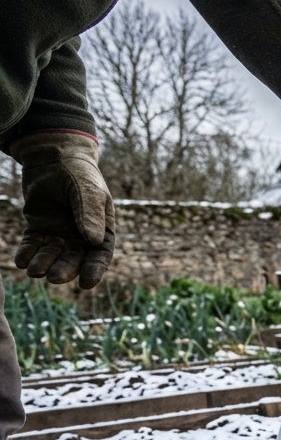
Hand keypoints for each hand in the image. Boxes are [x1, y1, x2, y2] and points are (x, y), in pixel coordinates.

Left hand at [9, 130, 115, 289]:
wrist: (52, 156)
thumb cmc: (78, 173)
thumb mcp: (87, 191)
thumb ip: (90, 214)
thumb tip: (94, 241)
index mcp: (101, 229)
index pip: (100, 255)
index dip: (94, 270)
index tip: (86, 283)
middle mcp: (81, 235)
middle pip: (74, 259)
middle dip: (64, 269)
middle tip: (53, 277)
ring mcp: (59, 231)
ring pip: (52, 254)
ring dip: (44, 263)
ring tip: (33, 271)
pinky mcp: (39, 227)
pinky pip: (33, 244)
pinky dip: (27, 253)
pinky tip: (21, 260)